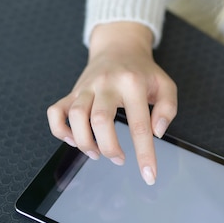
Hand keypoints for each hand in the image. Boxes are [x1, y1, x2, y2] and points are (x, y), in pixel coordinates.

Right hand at [47, 22, 177, 185]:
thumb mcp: (165, 85)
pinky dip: (60, 130)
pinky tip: (74, 139)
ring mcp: (87, 87)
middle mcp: (107, 84)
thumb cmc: (143, 71)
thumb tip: (157, 133)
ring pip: (76, 116)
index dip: (144, 154)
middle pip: (100, 120)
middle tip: (119, 159)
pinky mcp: (73, 91)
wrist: (119, 46)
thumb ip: (168, 109)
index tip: (149, 176)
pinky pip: (55, 111)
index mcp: (133, 84)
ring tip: (96, 153)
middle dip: (109, 147)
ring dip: (84, 141)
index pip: (139, 124)